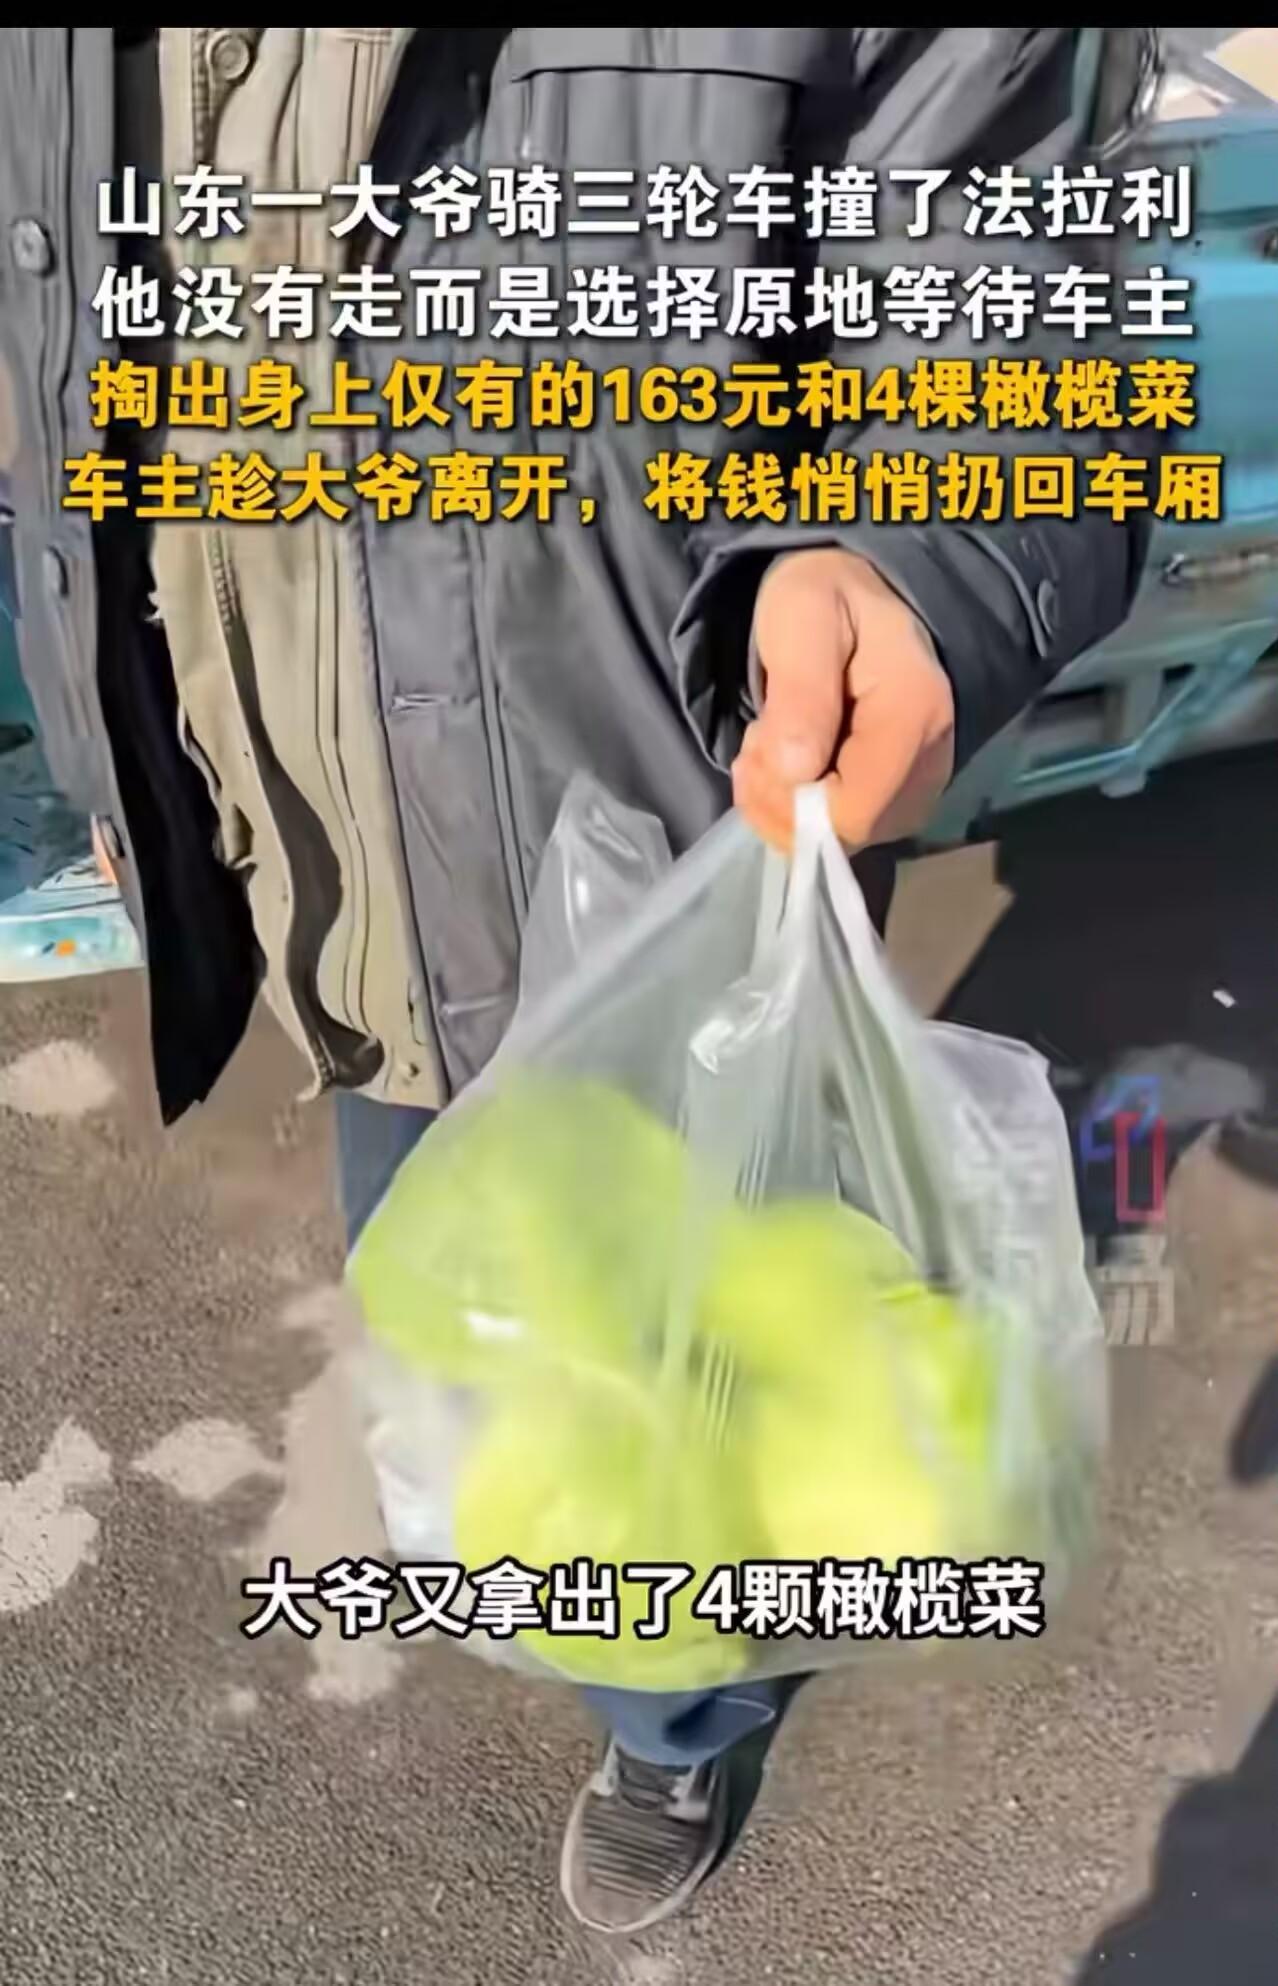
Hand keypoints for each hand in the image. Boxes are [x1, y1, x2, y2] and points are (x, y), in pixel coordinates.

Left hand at [731, 547, 955, 852]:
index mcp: (913, 714)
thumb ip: (801, 693)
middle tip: (757, 742)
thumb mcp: (802, 619)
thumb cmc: (830, 596)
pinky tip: (791, 762)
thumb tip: (795, 774)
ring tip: (773, 743)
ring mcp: (923, 783)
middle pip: (848, 834)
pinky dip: (805, 807)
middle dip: (783, 801)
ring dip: (787, 804)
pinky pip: (851, 830)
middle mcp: (932, 761)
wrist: (865, 591)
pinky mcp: (906, 795)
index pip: (853, 812)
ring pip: (845, 839)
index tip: (757, 750)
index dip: (791, 804)